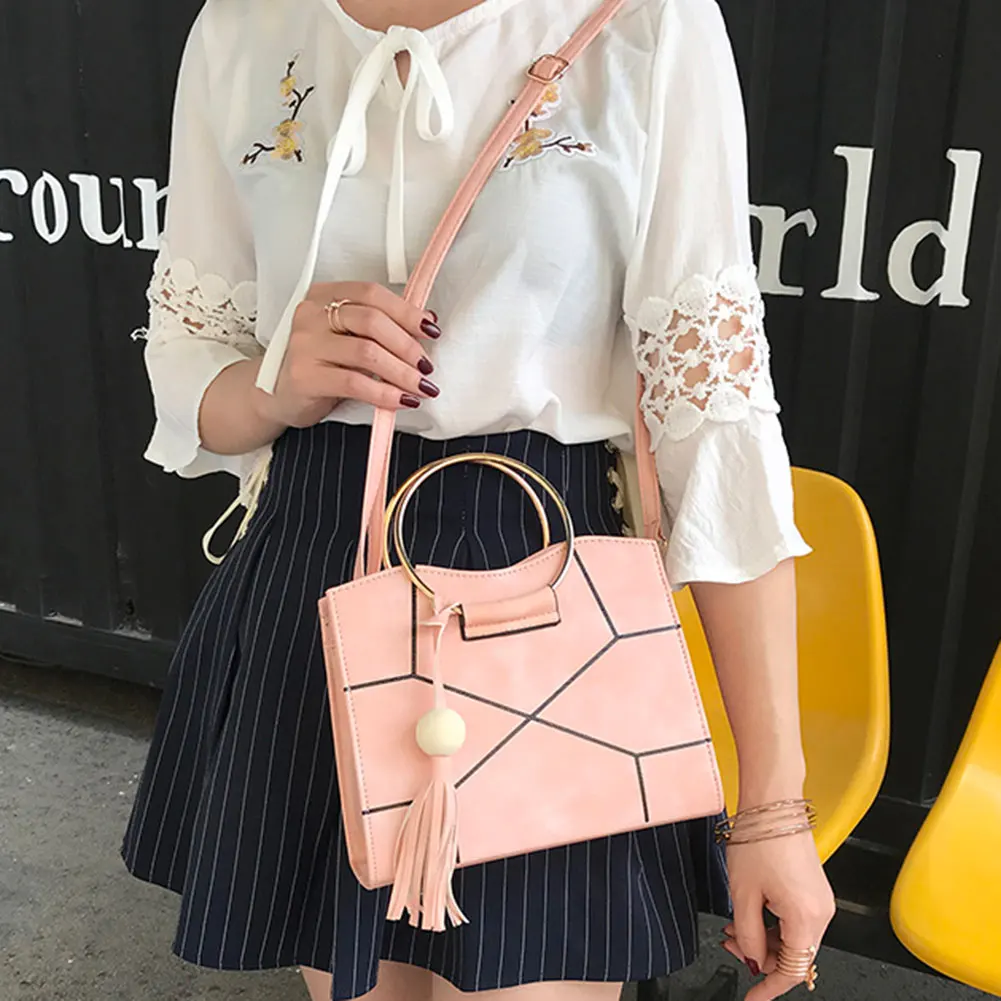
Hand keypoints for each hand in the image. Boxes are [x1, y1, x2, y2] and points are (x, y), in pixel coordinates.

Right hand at [257, 281, 441, 428]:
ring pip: (367, 352)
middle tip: (426, 366)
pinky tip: (401, 400)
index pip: (372, 293)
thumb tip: (426, 322)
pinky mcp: (305, 376)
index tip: (430, 330)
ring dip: (402, 372)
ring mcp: (305, 345)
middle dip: (407, 345)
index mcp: (323, 296)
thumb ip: (377, 327)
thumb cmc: (317, 364)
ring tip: (421, 386)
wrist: (275, 395)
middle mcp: (311, 315)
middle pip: (372, 321)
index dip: (406, 311)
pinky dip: (385, 393)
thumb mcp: (345, 337)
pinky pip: (355, 382)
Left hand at [721, 832, 835, 999]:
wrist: (773, 803)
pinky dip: (771, 923)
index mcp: (806, 919)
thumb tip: (749, 958)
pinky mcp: (814, 890)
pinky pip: (794, 920)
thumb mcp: (743, 893)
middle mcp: (821, 913)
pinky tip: (749, 912)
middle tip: (727, 942)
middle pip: (791, 957)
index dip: (767, 989)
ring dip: (762, 938)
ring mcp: (820, 901)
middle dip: (757, 955)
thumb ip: (747, 935)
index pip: (789, 972)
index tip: (751, 999)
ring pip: (791, 939)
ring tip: (733, 924)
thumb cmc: (759, 839)